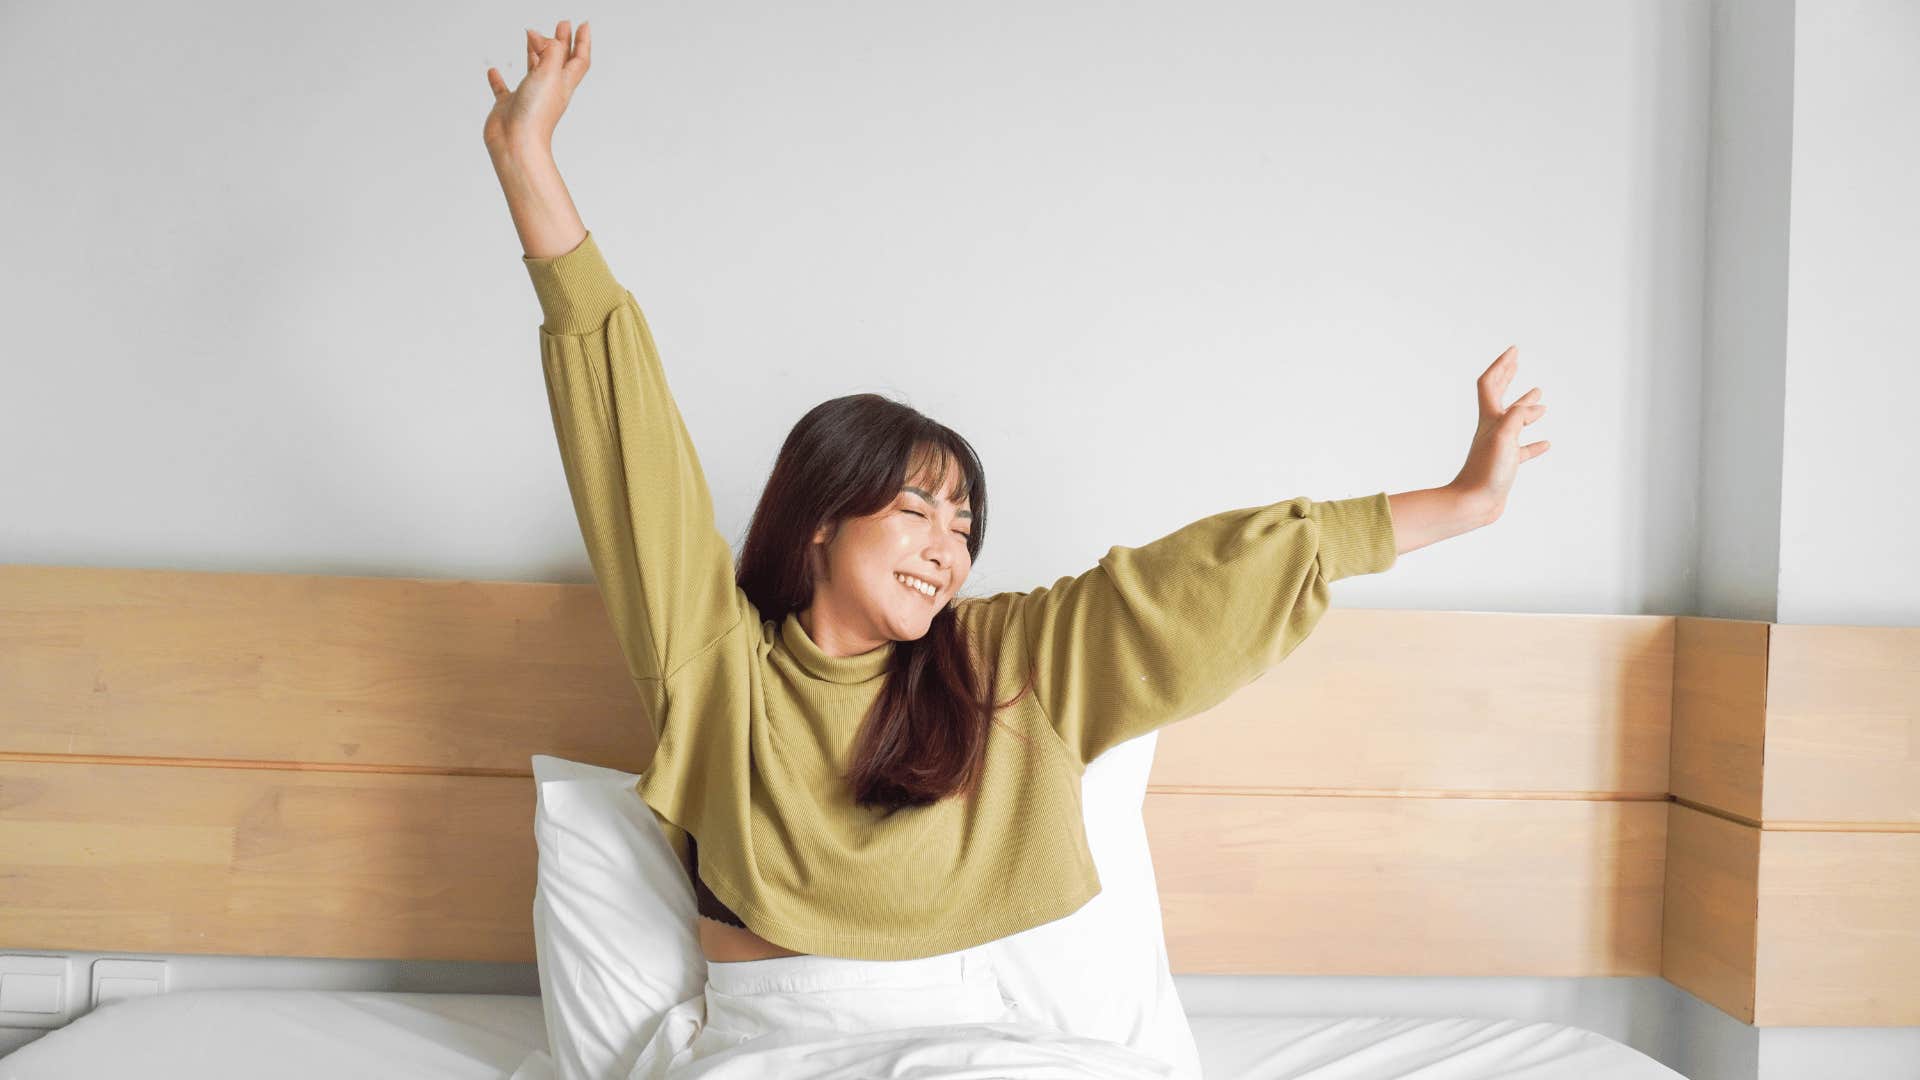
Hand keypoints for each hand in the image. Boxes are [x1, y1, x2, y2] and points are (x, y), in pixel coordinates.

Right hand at [484, 20, 591, 155]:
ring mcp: (528, 97)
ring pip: (533, 70)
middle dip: (561, 41)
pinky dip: (498, 80)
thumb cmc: (536, 114)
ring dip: (534, 52)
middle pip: (558, 60)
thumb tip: (541, 36)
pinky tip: (493, 71)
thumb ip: (550, 51)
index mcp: (563, 83)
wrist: (517, 143)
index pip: (578, 59)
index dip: (582, 41)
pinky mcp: (509, 106)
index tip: (583, 24)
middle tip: (562, 24)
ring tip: (531, 36)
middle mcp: (548, 89)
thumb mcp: (550, 73)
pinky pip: (503, 90)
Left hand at [1448, 346, 1550, 521]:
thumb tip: (1534, 405)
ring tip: (1540, 397)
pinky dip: (1534, 444)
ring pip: (1514, 421)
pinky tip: (1545, 443)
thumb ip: (1517, 416)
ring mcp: (1498, 447)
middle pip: (1498, 396)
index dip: (1502, 365)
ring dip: (1526, 407)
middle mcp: (1491, 429)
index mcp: (1489, 419)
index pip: (1490, 383)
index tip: (1515, 350)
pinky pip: (1522, 451)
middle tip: (1517, 361)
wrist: (1473, 504)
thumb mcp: (1503, 437)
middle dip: (1508, 376)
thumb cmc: (1485, 472)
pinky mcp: (1505, 465)